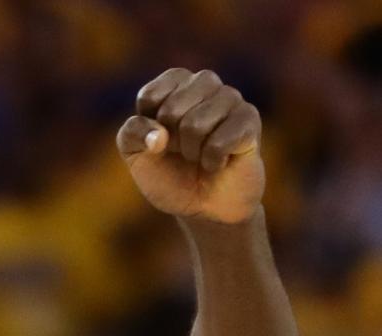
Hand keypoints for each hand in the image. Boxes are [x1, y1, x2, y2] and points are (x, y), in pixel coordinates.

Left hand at [118, 69, 263, 224]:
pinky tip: (218, 162)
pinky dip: (212, 161)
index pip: (149, 96)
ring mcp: (230, 98)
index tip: (159, 140)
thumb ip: (131, 135)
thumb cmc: (169, 175)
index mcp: (174, 85)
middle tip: (183, 151)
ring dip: (192, 152)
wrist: (203, 206)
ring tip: (201, 156)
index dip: (149, 128)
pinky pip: (219, 141)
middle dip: (171, 142)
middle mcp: (204, 84)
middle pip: (172, 109)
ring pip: (196, 124)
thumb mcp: (136, 157)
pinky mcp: (249, 119)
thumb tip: (159, 136)